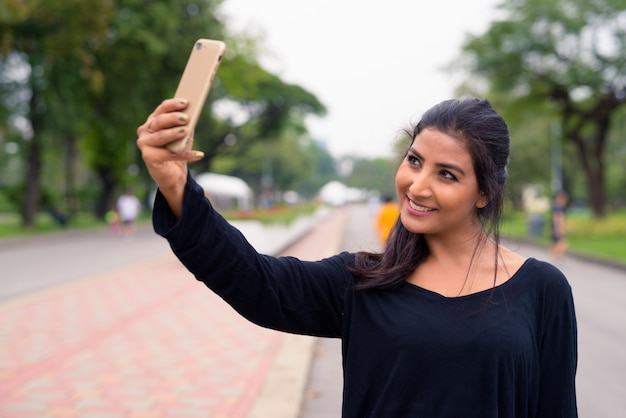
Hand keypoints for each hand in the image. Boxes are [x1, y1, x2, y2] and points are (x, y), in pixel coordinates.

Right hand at [136, 98, 202, 216]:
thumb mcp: (183, 136)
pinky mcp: (148, 157)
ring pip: (161, 136)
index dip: (173, 105)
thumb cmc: (177, 150)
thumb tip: (192, 115)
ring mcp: (144, 144)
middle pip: (159, 121)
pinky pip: (168, 154)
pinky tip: (198, 154)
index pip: (161, 109)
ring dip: (174, 133)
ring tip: (186, 131)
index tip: (186, 102)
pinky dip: (185, 154)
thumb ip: (184, 125)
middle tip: (186, 118)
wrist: (173, 174)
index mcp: (153, 121)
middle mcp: (145, 131)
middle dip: (173, 118)